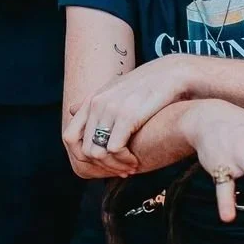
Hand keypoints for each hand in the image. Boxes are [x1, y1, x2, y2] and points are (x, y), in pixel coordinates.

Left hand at [65, 55, 190, 164]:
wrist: (174, 73)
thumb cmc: (148, 84)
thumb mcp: (115, 88)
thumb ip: (94, 102)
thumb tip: (70, 109)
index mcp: (92, 99)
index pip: (69, 137)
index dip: (81, 157)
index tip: (102, 163)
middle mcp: (97, 103)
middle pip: (82, 150)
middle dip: (99, 167)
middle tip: (119, 170)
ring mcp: (111, 109)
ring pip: (96, 154)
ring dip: (112, 167)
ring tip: (128, 168)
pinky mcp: (127, 116)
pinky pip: (114, 150)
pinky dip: (123, 161)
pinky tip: (135, 162)